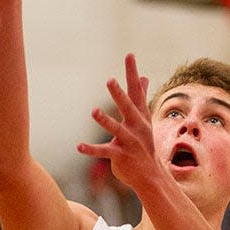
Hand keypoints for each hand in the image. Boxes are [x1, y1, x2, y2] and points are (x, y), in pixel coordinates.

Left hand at [76, 54, 155, 191]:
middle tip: (110, 80)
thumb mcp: (144, 118)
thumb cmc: (144, 144)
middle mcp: (136, 126)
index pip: (136, 90)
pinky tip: (79, 147)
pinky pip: (104, 152)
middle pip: (128, 107)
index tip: (129, 55)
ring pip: (116, 129)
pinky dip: (91, 150)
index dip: (132, 73)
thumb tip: (145, 76)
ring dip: (105, 121)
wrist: (150, 174)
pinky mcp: (121, 155)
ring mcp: (130, 141)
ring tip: (94, 112)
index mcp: (140, 116)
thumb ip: (142, 97)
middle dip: (119, 94)